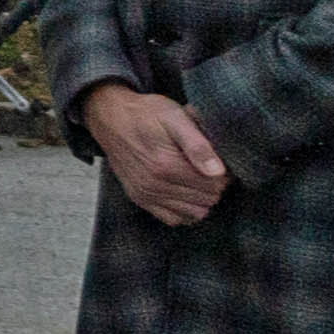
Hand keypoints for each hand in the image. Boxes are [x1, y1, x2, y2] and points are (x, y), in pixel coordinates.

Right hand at [87, 86, 232, 228]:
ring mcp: (145, 194)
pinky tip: (185, 192)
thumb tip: (218, 172)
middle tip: (207, 166)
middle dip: (214, 185)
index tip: (218, 160)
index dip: (224, 174)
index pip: (214, 185)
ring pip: (194, 213)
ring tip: (197, 178)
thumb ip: (198, 145)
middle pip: (207, 200)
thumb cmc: (146, 114)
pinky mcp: (139, 199)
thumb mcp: (175, 117)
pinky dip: (185, 210)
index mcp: (167, 166)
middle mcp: (154, 185)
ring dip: (201, 199)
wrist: (109, 117)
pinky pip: (173, 219)